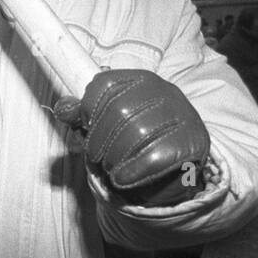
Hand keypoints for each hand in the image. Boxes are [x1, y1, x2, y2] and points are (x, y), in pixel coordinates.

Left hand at [53, 69, 209, 206]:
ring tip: (111, 167)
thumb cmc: (131, 143)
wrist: (170, 173)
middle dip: (98, 138)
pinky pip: (157, 156)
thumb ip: (80, 116)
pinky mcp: (194, 142)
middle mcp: (164, 91)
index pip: (104, 83)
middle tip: (96, 156)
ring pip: (138, 131)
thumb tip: (63, 109)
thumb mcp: (102, 125)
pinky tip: (124, 177)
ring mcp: (183, 115)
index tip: (86, 127)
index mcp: (139, 80)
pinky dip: (133, 171)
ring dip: (115, 156)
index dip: (88, 108)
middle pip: (119, 109)